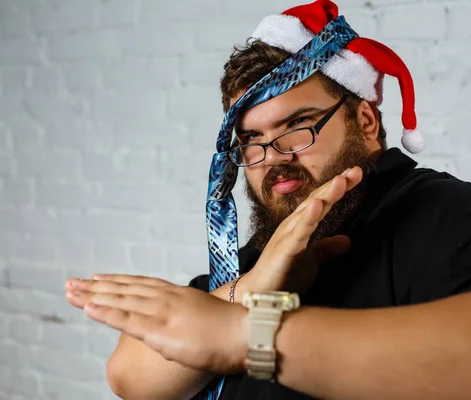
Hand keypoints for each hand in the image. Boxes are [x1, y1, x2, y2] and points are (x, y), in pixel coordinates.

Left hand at [64, 274, 247, 373]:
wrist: (246, 333)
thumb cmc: (233, 328)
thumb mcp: (206, 315)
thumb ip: (187, 315)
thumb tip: (178, 324)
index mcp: (178, 294)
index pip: (140, 284)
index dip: (116, 281)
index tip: (97, 278)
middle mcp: (167, 298)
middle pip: (124, 289)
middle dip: (96, 287)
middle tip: (72, 283)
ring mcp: (163, 312)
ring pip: (120, 301)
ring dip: (92, 297)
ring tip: (70, 292)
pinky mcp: (161, 330)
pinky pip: (127, 321)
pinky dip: (105, 313)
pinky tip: (88, 309)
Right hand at [244, 166, 362, 293]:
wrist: (259, 294)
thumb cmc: (283, 275)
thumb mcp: (313, 261)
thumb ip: (328, 249)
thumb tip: (348, 240)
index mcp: (302, 226)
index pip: (322, 201)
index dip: (339, 188)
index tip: (356, 174)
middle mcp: (294, 225)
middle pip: (317, 199)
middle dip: (336, 185)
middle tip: (354, 171)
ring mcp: (287, 235)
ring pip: (308, 211)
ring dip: (325, 195)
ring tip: (340, 181)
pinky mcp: (283, 249)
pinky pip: (298, 232)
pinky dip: (307, 218)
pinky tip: (316, 206)